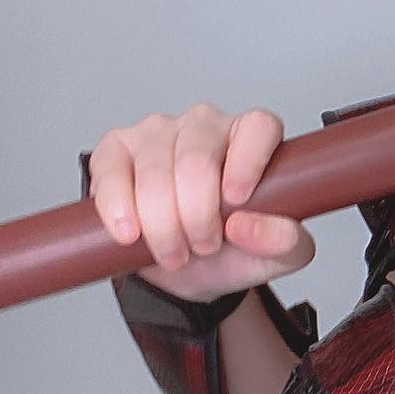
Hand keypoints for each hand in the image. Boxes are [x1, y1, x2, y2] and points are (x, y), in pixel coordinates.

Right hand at [83, 102, 315, 303]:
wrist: (187, 268)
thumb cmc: (235, 248)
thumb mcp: (278, 255)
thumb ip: (284, 241)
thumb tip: (247, 225)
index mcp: (252, 138)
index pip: (258, 127)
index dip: (247, 162)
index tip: (236, 201)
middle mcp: (206, 125)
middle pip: (197, 157)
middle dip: (196, 214)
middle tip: (204, 246)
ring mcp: (158, 132)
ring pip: (154, 170)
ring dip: (161, 223)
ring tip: (174, 250)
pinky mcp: (116, 149)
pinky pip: (110, 171)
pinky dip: (118, 209)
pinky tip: (130, 233)